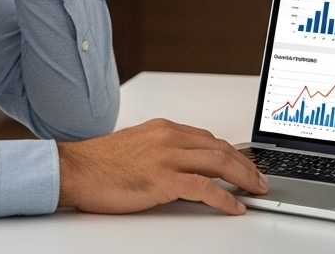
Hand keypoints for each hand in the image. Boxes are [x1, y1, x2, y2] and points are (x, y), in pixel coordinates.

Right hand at [57, 118, 267, 215]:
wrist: (75, 170)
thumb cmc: (98, 164)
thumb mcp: (136, 148)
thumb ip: (161, 152)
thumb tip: (183, 168)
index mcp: (163, 128)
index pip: (208, 138)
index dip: (232, 153)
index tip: (244, 164)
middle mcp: (168, 137)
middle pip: (220, 148)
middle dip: (246, 165)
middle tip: (260, 180)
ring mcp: (166, 156)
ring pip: (219, 163)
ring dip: (244, 178)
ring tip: (256, 191)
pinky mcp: (162, 178)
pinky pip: (205, 187)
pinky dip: (225, 198)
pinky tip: (234, 206)